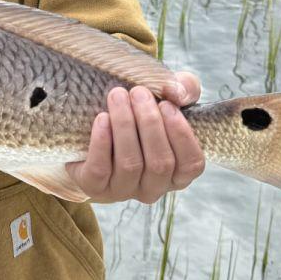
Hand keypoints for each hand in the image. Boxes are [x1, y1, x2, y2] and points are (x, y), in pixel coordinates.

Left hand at [64, 74, 203, 204]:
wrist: (89, 129)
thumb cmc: (138, 115)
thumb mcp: (166, 97)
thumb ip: (184, 88)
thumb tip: (177, 93)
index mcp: (177, 173)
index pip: (191, 164)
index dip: (181, 135)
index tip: (167, 105)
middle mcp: (153, 187)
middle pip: (160, 163)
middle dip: (150, 123)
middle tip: (138, 92)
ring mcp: (123, 191)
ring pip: (130, 164)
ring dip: (125, 125)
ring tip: (118, 95)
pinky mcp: (95, 187)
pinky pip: (101, 170)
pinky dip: (102, 142)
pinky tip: (102, 118)